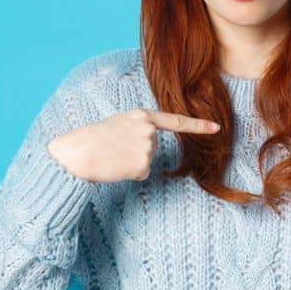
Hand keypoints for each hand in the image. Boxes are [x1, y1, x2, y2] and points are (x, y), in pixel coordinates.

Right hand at [46, 109, 221, 182]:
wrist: (74, 154)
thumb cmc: (91, 139)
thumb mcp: (118, 124)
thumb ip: (139, 129)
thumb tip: (150, 144)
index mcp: (142, 115)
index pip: (175, 120)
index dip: (197, 125)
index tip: (216, 127)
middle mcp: (149, 130)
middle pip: (154, 146)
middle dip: (135, 151)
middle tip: (113, 147)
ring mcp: (147, 148)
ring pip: (147, 161)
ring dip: (131, 162)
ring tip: (111, 155)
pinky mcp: (143, 165)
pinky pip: (142, 173)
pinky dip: (129, 173)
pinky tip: (115, 167)